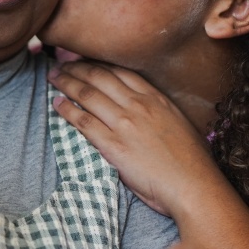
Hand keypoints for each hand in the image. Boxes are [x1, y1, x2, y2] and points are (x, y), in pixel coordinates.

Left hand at [48, 59, 248, 248]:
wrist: (194, 186)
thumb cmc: (192, 164)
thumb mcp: (179, 125)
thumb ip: (159, 114)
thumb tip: (147, 115)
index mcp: (157, 99)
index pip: (121, 72)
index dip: (99, 64)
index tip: (86, 62)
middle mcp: (139, 105)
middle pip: (100, 77)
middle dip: (77, 68)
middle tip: (62, 65)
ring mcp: (125, 123)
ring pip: (88, 94)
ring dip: (66, 83)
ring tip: (53, 78)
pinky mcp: (114, 145)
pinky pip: (83, 122)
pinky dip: (67, 110)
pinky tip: (56, 104)